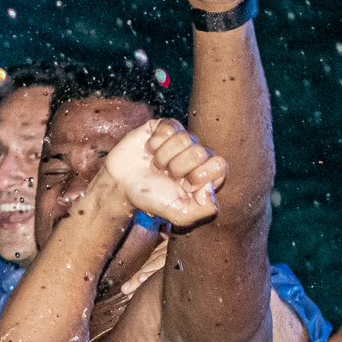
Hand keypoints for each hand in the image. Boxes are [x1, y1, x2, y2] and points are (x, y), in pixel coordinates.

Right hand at [103, 119, 225, 226]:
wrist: (121, 186)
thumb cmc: (151, 199)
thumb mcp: (180, 215)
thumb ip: (206, 210)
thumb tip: (211, 186)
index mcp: (207, 174)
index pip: (219, 165)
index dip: (199, 176)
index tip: (184, 186)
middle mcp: (197, 154)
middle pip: (199, 152)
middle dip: (177, 168)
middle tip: (166, 176)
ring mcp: (181, 139)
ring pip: (184, 139)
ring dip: (163, 157)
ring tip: (156, 166)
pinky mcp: (164, 127)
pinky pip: (169, 127)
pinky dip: (155, 143)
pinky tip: (150, 151)